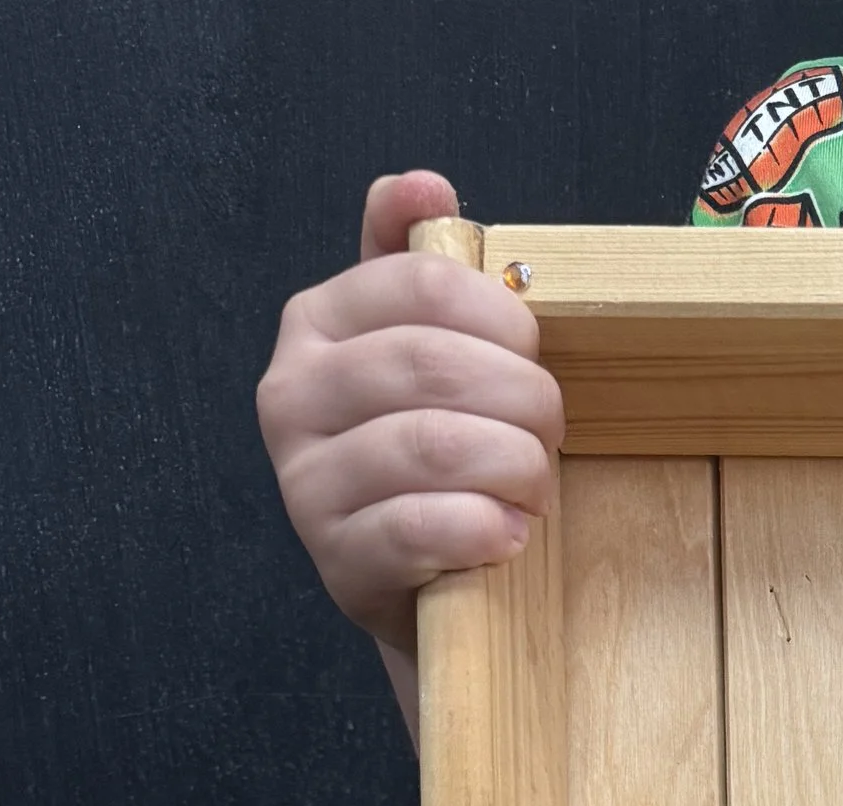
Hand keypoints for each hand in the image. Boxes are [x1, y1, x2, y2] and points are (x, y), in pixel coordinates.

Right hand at [257, 173, 564, 662]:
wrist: (414, 582)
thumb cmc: (430, 461)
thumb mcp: (420, 351)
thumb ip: (417, 264)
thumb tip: (426, 186)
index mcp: (315, 323)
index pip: (421, 286)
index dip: (503, 321)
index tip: (532, 356)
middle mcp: (292, 394)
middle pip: (434, 366)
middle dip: (522, 400)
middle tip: (551, 434)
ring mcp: (306, 483)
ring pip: (434, 445)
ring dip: (514, 466)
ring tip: (534, 486)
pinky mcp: (338, 562)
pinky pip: (424, 528)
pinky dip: (487, 528)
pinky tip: (510, 533)